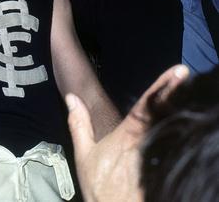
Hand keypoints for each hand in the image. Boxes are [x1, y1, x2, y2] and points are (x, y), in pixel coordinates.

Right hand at [66, 64, 188, 201]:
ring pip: (172, 128)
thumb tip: (73, 98)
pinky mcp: (164, 168)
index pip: (147, 105)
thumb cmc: (102, 189)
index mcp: (127, 136)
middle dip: (177, 93)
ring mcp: (157, 155)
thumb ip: (80, 125)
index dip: (163, 87)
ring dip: (180, 109)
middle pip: (165, 113)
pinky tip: (185, 122)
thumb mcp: (85, 156)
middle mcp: (146, 142)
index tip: (178, 71)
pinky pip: (174, 146)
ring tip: (188, 92)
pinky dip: (180, 132)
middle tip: (187, 75)